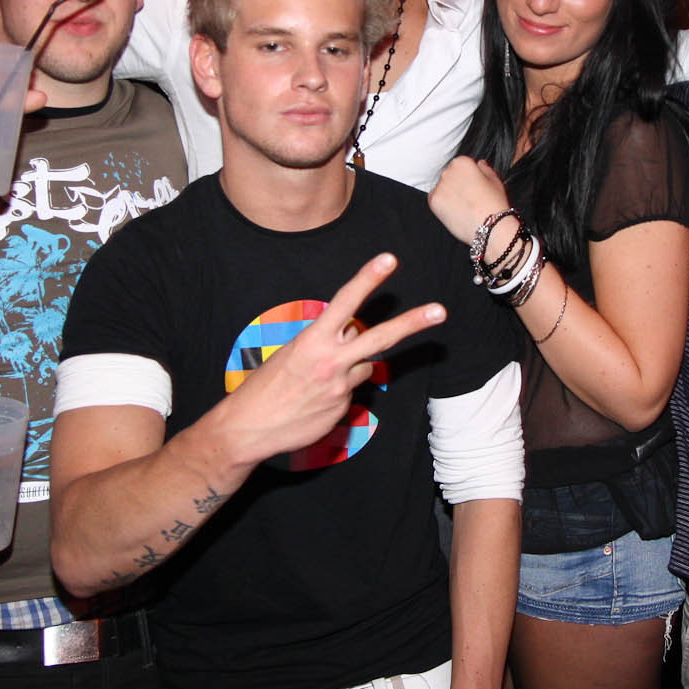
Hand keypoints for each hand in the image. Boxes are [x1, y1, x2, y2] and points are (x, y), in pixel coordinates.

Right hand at [220, 253, 445, 464]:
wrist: (248, 428)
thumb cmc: (266, 386)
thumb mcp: (292, 353)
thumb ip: (326, 341)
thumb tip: (352, 334)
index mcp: (313, 340)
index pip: (345, 302)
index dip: (368, 279)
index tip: (389, 260)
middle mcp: (331, 361)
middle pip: (381, 337)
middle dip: (413, 323)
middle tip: (440, 310)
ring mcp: (340, 387)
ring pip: (365, 366)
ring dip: (350, 367)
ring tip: (315, 381)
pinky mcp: (343, 410)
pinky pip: (351, 392)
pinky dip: (338, 392)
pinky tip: (313, 402)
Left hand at [428, 157, 511, 245]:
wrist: (489, 227)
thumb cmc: (494, 204)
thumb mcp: (496, 181)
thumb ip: (485, 169)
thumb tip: (480, 164)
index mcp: (463, 162)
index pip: (460, 164)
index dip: (468, 176)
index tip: (473, 185)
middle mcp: (448, 171)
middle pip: (449, 175)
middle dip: (456, 184)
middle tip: (468, 197)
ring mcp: (439, 186)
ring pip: (441, 187)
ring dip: (449, 194)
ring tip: (463, 206)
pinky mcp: (433, 201)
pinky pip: (435, 200)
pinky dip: (443, 205)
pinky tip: (455, 211)